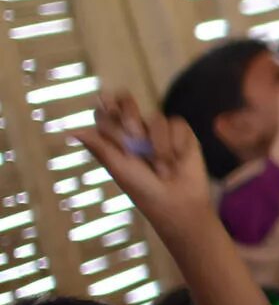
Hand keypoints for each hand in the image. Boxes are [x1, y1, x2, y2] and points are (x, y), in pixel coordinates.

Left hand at [75, 92, 214, 240]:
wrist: (176, 201)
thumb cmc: (143, 188)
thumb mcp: (118, 168)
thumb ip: (100, 146)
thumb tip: (71, 130)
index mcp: (115, 140)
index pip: (105, 113)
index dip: (105, 105)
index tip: (106, 105)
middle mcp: (136, 131)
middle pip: (127, 103)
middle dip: (130, 115)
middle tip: (135, 136)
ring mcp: (158, 131)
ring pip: (155, 118)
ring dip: (158, 145)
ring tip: (161, 167)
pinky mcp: (181, 133)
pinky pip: (176, 124)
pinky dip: (176, 144)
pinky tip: (176, 160)